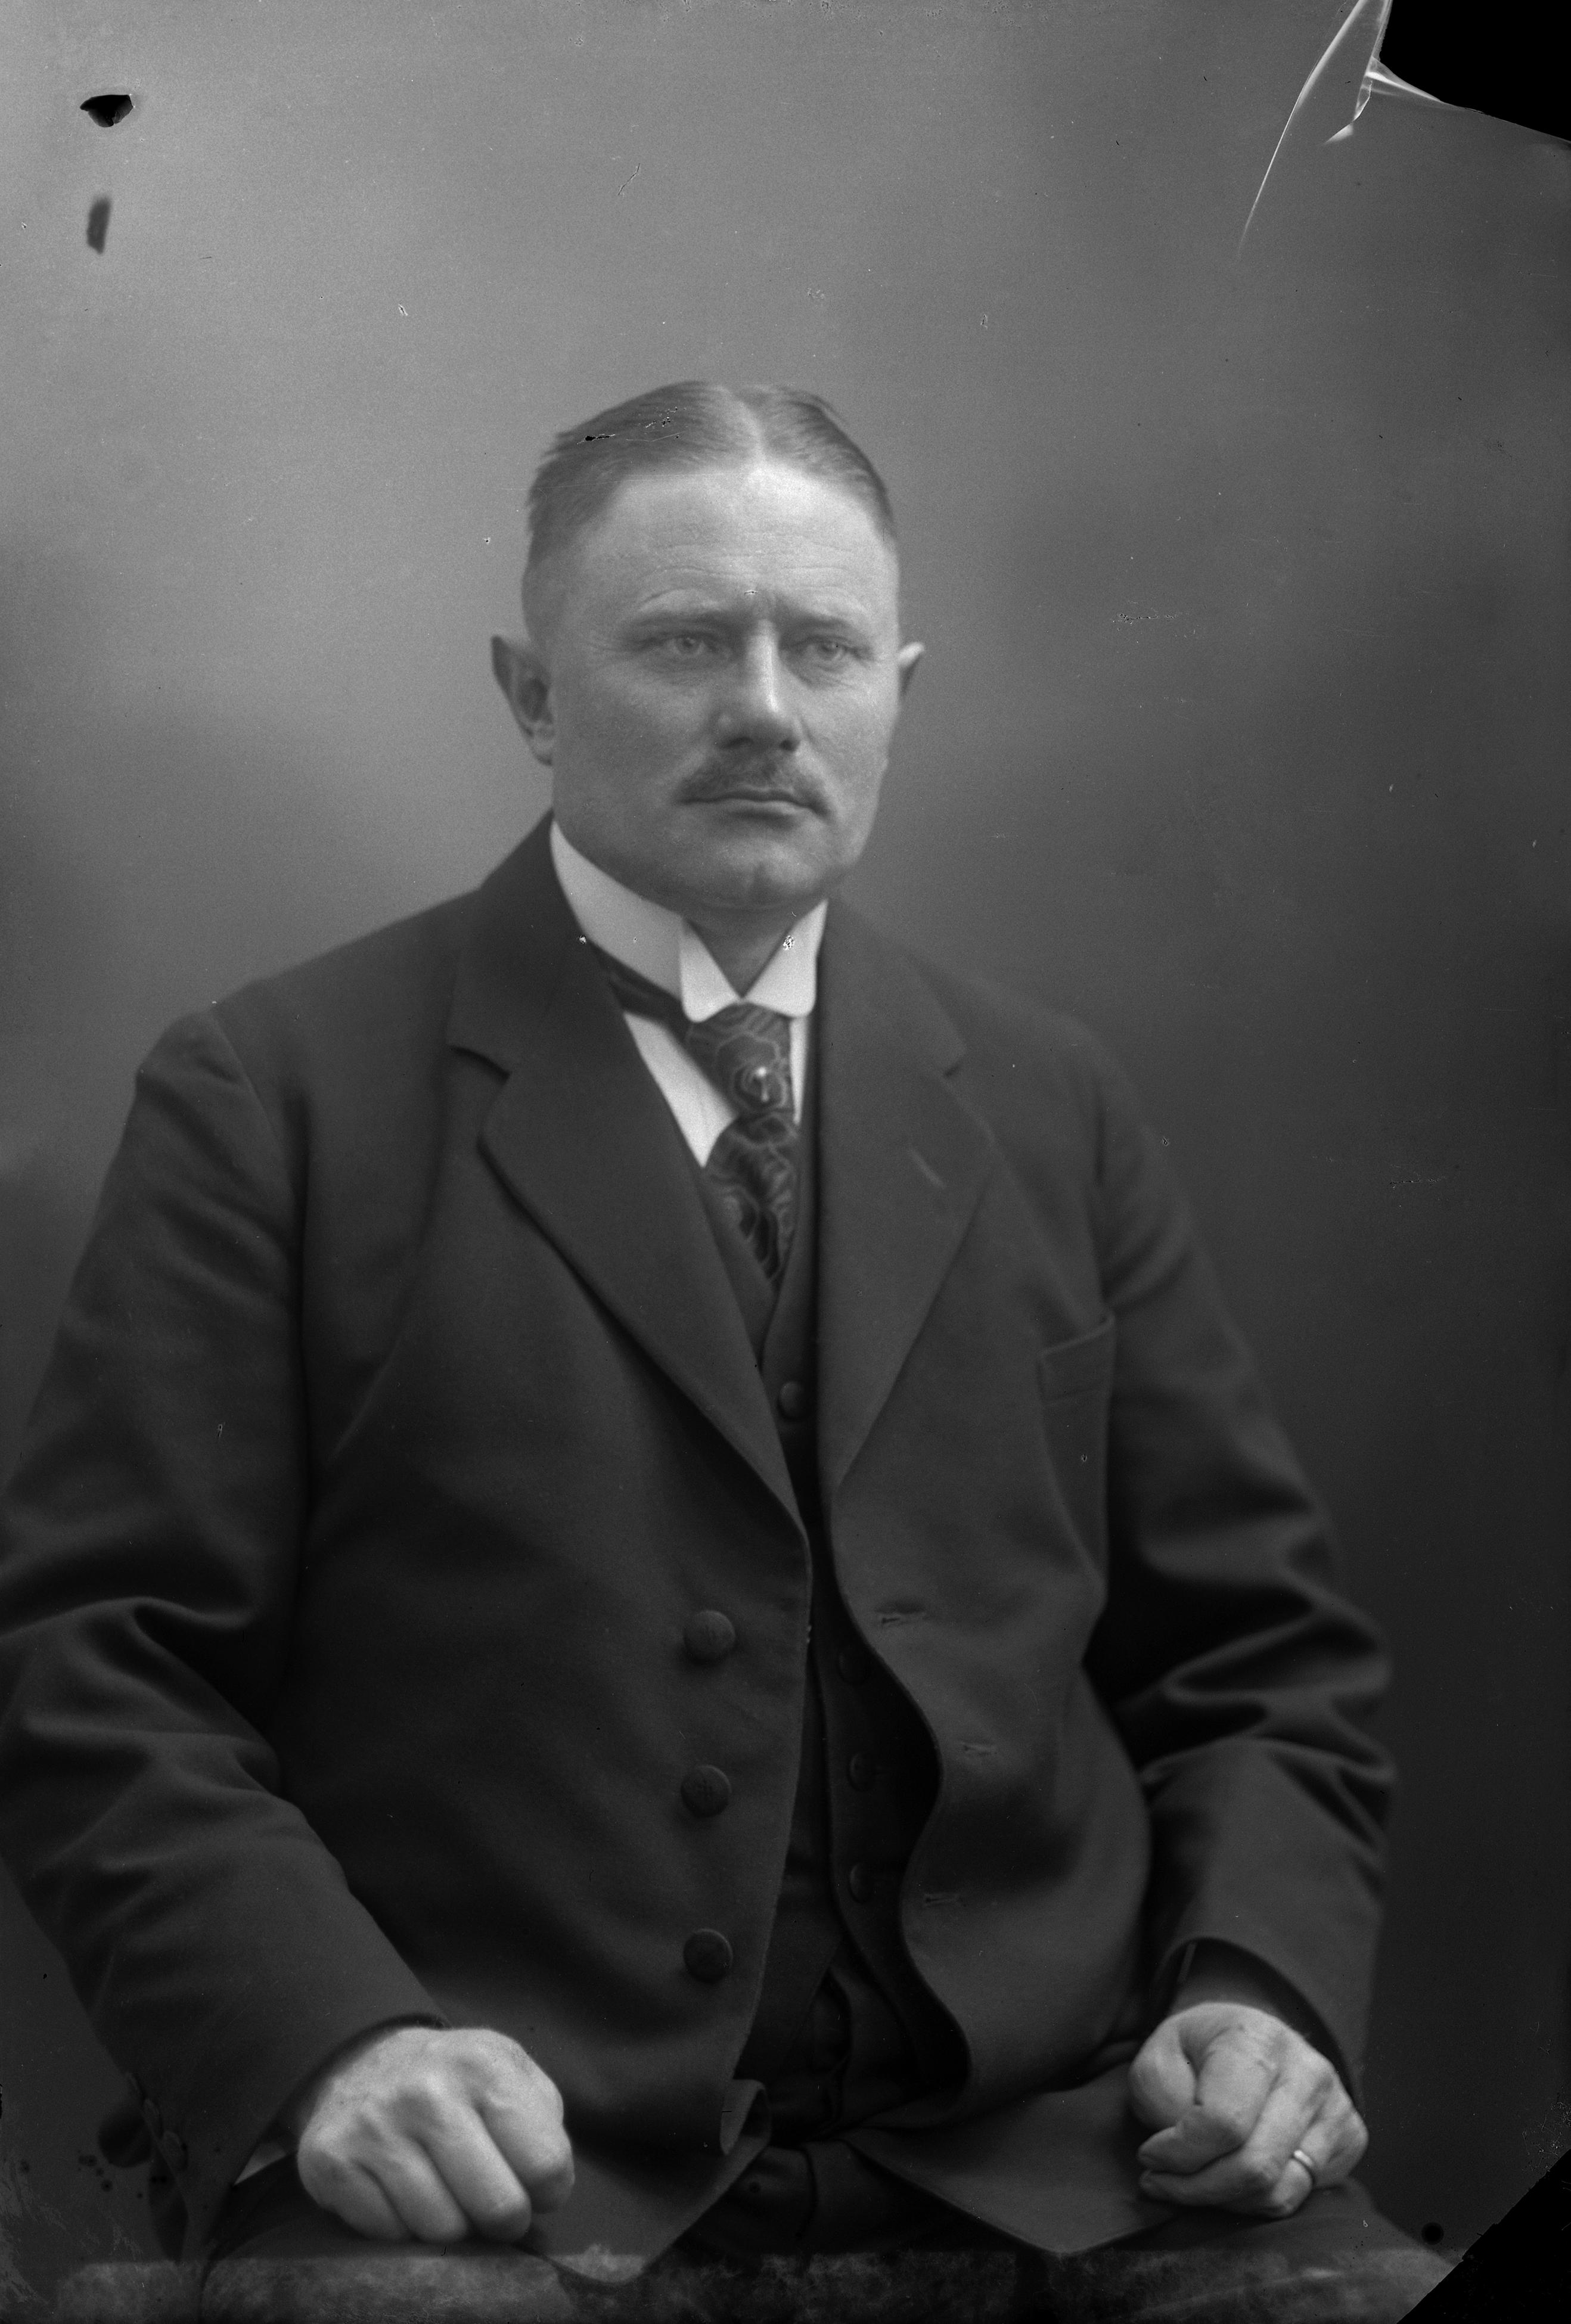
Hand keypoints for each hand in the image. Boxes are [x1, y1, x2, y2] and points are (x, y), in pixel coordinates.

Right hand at [290, 2024, 574, 2243]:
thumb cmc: (453, 2079)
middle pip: (499, 2207)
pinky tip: (400, 2190)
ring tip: (444, 2189)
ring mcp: (376, 2128)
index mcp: (483, 2066)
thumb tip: (548, 2188)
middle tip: (490, 2200)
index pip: (547, 2166)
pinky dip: (402, 2226)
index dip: (548, 2190)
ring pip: (443, 2230)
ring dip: (452, 2223)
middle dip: (504, 2218)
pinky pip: (390, 2235)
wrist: (361, 2060)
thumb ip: (543, 2121)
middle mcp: (428, 2092)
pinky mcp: (332, 2163)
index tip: (531, 2183)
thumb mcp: (509, 2070)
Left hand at [1129, 2001, 1366, 2215]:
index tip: (1148, 2156)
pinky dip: (1253, 2202)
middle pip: (1255, 2166)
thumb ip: (1165, 2104)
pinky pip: (1300, 2198)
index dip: (1179, 2153)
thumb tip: (1183, 2159)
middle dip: (1197, 2188)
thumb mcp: (1159, 2058)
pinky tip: (1227, 2179)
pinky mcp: (1350, 2139)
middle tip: (1159, 2183)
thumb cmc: (1197, 2051)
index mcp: (1258, 2040)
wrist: (1247, 2037)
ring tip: (1189, 2185)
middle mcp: (1308, 2072)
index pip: (1224, 2123)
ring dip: (1223, 2201)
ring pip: (1280, 2192)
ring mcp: (1336, 2107)